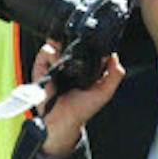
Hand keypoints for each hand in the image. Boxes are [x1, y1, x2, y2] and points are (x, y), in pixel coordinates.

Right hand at [29, 42, 122, 158]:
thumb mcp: (104, 92)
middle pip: (72, 41)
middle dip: (76, 39)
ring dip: (63, 43)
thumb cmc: (81, 109)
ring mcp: (56, 64)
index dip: (92, 43)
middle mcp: (70, 64)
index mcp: (84, 68)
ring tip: (68, 54)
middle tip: (81, 43)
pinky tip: (58, 60)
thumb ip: (114, 75)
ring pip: (58, 42)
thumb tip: (115, 57)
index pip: (88, 48)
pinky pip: (46, 51)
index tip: (96, 42)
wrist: (63, 120)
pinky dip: (52, 52)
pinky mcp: (42, 67)